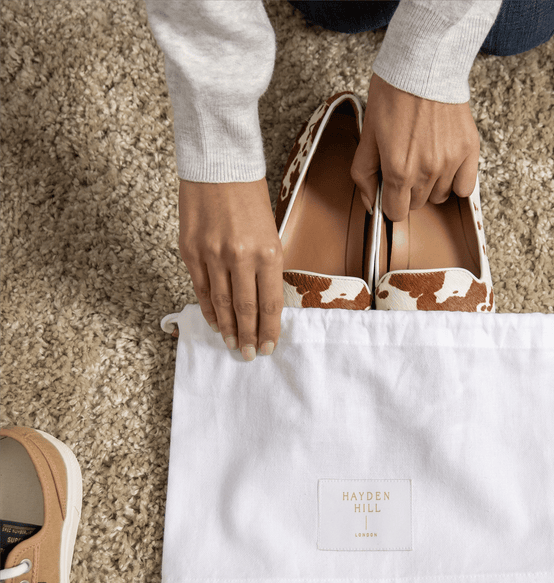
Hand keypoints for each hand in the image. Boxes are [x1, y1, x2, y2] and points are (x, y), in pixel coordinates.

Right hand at [178, 179, 282, 358]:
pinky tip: (214, 321)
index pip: (269, 304)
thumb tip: (264, 304)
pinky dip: (208, 309)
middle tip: (249, 355)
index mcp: (267, 252)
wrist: (218, 164)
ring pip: (221, 304)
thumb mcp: (271, 233)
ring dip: (227, 328)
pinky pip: (201, 288)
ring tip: (232, 344)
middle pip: (245, 310)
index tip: (269, 347)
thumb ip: (266, 268)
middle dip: (248, 336)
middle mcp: (240, 257)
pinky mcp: (190, 251)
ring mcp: (212, 255)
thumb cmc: (249, 197)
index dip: (269, 330)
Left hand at [351, 74, 479, 221]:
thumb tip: (370, 204)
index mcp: (397, 170)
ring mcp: (449, 162)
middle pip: (417, 204)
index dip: (391, 202)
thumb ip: (364, 173)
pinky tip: (446, 165)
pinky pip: (465, 187)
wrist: (424, 63)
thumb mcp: (368, 133)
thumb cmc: (393, 93)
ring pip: (440, 196)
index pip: (396, 212)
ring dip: (431, 185)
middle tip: (407, 163)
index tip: (391, 188)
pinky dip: (456, 181)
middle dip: (409, 191)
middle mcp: (425, 171)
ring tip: (426, 157)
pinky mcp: (468, 151)